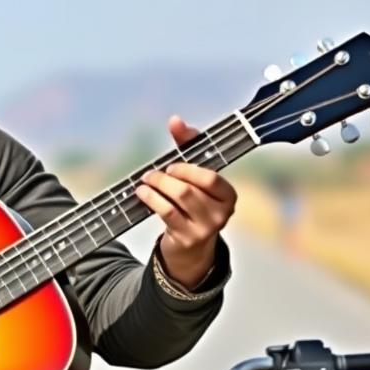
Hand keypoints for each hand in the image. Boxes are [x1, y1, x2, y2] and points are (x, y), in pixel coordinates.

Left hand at [136, 116, 236, 288]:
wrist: (190, 248)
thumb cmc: (193, 204)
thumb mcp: (194, 176)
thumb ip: (188, 146)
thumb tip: (175, 120)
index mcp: (228, 195)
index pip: (211, 177)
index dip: (189, 168)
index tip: (171, 165)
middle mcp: (222, 213)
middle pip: (190, 188)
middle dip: (167, 177)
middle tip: (152, 174)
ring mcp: (206, 228)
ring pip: (178, 199)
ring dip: (157, 187)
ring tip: (144, 181)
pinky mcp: (188, 238)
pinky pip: (167, 213)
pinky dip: (151, 200)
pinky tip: (142, 193)